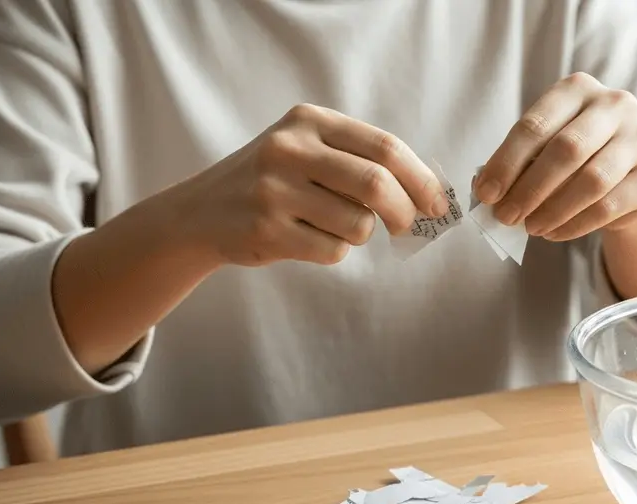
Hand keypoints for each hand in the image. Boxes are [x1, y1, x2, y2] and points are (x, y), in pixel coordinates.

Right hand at [176, 103, 448, 265]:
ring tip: (332, 226)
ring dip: (360, 234)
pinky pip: (332, 250)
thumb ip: (360, 160)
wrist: (199, 213)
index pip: (384, 147)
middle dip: (405, 212)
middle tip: (408, 227)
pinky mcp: (266, 229)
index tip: (437, 203)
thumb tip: (429, 193)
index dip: (420, 178)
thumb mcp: (307, 149)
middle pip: (377, 184)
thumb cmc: (272, 181)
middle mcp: (289, 148)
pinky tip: (306, 238)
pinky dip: (333, 251)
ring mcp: (274, 189)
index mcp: (308, 120)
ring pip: (358, 224)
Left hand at [473, 72, 636, 241]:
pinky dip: (575, 224)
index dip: (507, 161)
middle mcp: (616, 105)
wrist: (630, 176)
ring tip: (530, 228)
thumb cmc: (577, 157)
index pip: (537, 124)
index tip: (486, 193)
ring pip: (592, 180)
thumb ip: (520, 163)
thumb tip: (486, 190)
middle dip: (530, 188)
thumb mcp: (546, 148)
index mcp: (579, 88)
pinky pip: (610, 206)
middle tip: (505, 216)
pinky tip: (554, 233)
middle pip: (567, 149)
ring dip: (553, 209)